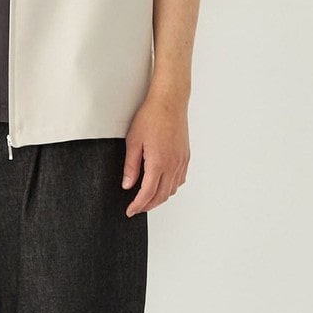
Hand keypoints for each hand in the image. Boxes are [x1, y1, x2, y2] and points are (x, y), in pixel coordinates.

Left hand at [121, 90, 189, 215]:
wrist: (170, 102)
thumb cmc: (151, 117)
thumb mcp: (133, 141)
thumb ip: (130, 166)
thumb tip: (127, 185)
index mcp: (158, 162)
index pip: (148, 193)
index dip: (138, 205)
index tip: (130, 211)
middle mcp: (173, 165)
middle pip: (162, 195)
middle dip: (148, 205)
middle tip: (136, 208)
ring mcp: (181, 161)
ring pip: (172, 189)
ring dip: (160, 198)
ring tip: (147, 198)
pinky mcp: (186, 156)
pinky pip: (180, 179)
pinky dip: (170, 187)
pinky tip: (162, 185)